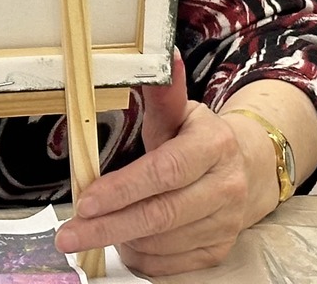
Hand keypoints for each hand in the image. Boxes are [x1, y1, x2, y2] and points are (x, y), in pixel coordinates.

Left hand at [54, 57, 272, 275]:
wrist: (247, 169)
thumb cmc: (199, 139)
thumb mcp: (182, 113)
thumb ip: (165, 92)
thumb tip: (165, 55)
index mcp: (214, 146)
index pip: (165, 171)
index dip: (123, 189)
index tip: (86, 201)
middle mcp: (226, 187)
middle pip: (161, 214)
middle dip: (109, 226)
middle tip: (69, 235)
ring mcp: (226, 223)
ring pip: (161, 243)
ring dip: (122, 239)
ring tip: (98, 228)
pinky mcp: (219, 251)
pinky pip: (169, 265)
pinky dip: (139, 256)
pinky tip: (126, 240)